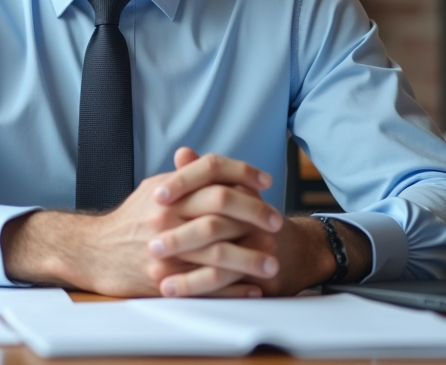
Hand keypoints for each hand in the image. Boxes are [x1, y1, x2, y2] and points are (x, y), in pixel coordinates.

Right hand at [2, 148, 279, 296]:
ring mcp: (164, 247)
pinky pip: (205, 285)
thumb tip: (208, 161)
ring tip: (272, 263)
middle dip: (256, 215)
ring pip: (218, 250)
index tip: (266, 183)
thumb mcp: (153, 190)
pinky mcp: (162, 279)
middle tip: (277, 224)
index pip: (212, 169)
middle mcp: (165, 214)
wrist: (93, 252)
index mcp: (167, 189)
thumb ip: (183, 177)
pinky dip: (233, 288)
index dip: (243, 172)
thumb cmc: (129, 222)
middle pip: (221, 207)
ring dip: (251, 258)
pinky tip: (251, 288)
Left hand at [151, 149, 372, 295]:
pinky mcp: (262, 274)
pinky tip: (176, 291)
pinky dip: (200, 288)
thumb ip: (203, 175)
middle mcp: (252, 217)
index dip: (182, 183)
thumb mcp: (231, 192)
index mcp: (240, 191)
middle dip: (178, 236)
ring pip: (219, 256)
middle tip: (151, 246)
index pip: (212, 174)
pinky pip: (228, 284)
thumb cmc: (252, 220)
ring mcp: (259, 246)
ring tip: (157, 275)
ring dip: (184, 269)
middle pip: (212, 221)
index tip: (157, 195)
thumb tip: (182, 153)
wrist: (294, 252)